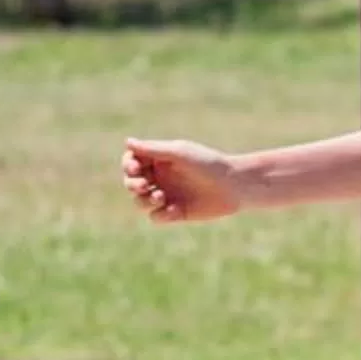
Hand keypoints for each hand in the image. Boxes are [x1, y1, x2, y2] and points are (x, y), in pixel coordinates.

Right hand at [122, 137, 244, 223]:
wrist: (233, 185)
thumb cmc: (208, 163)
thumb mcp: (179, 153)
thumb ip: (152, 149)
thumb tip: (127, 142)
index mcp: (160, 160)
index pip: (132, 161)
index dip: (128, 165)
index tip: (135, 167)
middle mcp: (161, 177)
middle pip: (131, 183)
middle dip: (132, 184)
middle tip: (144, 185)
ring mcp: (167, 195)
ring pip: (140, 202)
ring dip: (144, 201)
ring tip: (160, 197)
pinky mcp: (176, 213)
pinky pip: (156, 217)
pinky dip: (160, 214)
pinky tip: (174, 210)